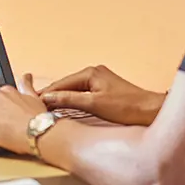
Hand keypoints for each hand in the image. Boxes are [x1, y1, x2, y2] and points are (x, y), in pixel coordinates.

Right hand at [38, 65, 164, 125]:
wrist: (151, 112)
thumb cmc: (128, 107)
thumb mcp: (94, 104)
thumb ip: (69, 100)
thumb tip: (48, 98)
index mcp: (90, 72)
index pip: (60, 84)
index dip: (46, 95)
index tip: (32, 104)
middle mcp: (93, 73)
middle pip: (65, 86)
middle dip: (51, 97)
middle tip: (36, 109)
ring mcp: (99, 81)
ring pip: (72, 91)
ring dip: (60, 100)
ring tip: (46, 111)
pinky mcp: (103, 90)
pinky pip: (80, 94)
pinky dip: (71, 101)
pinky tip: (64, 109)